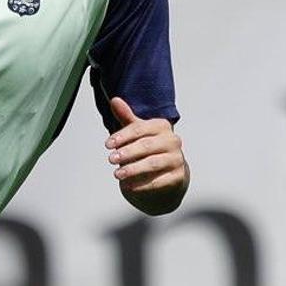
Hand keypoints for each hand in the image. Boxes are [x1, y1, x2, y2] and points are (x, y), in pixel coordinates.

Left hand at [106, 97, 187, 214]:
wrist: (167, 169)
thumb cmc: (147, 146)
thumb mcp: (136, 131)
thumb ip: (126, 117)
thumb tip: (114, 100)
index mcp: (162, 126)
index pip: (140, 129)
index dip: (122, 136)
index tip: (107, 144)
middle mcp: (173, 141)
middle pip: (146, 146)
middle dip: (127, 153)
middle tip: (110, 159)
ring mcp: (177, 159)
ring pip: (153, 163)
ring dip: (133, 169)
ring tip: (117, 174)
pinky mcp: (178, 176)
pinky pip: (159, 181)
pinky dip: (143, 184)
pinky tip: (129, 186)